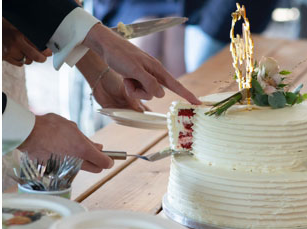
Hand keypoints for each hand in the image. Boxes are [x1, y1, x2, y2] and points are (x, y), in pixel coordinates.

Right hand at [3, 18, 50, 65]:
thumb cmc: (6, 26)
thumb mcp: (19, 27)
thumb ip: (30, 36)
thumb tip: (44, 45)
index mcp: (18, 36)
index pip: (37, 47)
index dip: (45, 52)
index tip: (48, 52)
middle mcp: (13, 46)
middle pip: (33, 57)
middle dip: (40, 57)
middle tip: (43, 56)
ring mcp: (7, 53)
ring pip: (26, 61)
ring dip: (29, 58)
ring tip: (28, 51)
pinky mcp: (3, 58)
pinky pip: (18, 63)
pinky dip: (21, 60)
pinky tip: (20, 54)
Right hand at [17, 113, 112, 172]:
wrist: (29, 133)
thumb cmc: (51, 126)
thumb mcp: (72, 127)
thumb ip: (86, 140)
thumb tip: (97, 147)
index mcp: (83, 150)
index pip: (105, 163)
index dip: (109, 160)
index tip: (109, 158)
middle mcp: (76, 161)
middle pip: (96, 169)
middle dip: (99, 163)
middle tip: (96, 155)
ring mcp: (65, 167)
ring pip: (81, 168)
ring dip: (82, 161)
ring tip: (74, 149)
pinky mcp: (55, 170)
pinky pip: (67, 167)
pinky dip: (67, 161)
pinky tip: (61, 152)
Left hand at [82, 24, 201, 104]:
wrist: (108, 47)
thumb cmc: (121, 55)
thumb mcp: (134, 70)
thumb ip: (149, 82)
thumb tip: (161, 94)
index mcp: (157, 70)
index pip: (176, 85)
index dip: (188, 95)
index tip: (199, 104)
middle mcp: (154, 74)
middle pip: (156, 93)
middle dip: (143, 92)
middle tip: (130, 80)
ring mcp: (146, 77)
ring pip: (146, 94)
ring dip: (134, 89)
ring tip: (127, 77)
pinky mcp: (139, 78)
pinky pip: (138, 90)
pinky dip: (130, 87)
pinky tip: (125, 78)